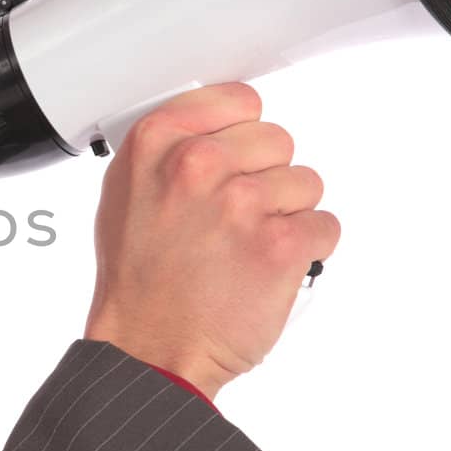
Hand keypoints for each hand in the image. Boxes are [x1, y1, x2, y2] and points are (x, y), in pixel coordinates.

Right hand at [82, 82, 339, 400]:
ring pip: (305, 183)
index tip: (235, 159)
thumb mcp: (125, 193)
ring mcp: (241, 203)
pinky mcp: (281, 245)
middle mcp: (197, 164)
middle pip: (278, 140)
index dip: (241, 135)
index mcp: (156, 143)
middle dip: (265, 178)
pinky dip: (305, 251)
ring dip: (286, 216)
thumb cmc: (137, 282)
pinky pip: (325, 226)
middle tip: (232, 218)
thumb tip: (215, 127)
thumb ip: (169, 150)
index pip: (240, 100)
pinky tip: (265, 269)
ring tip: (245, 248)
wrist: (150, 350)